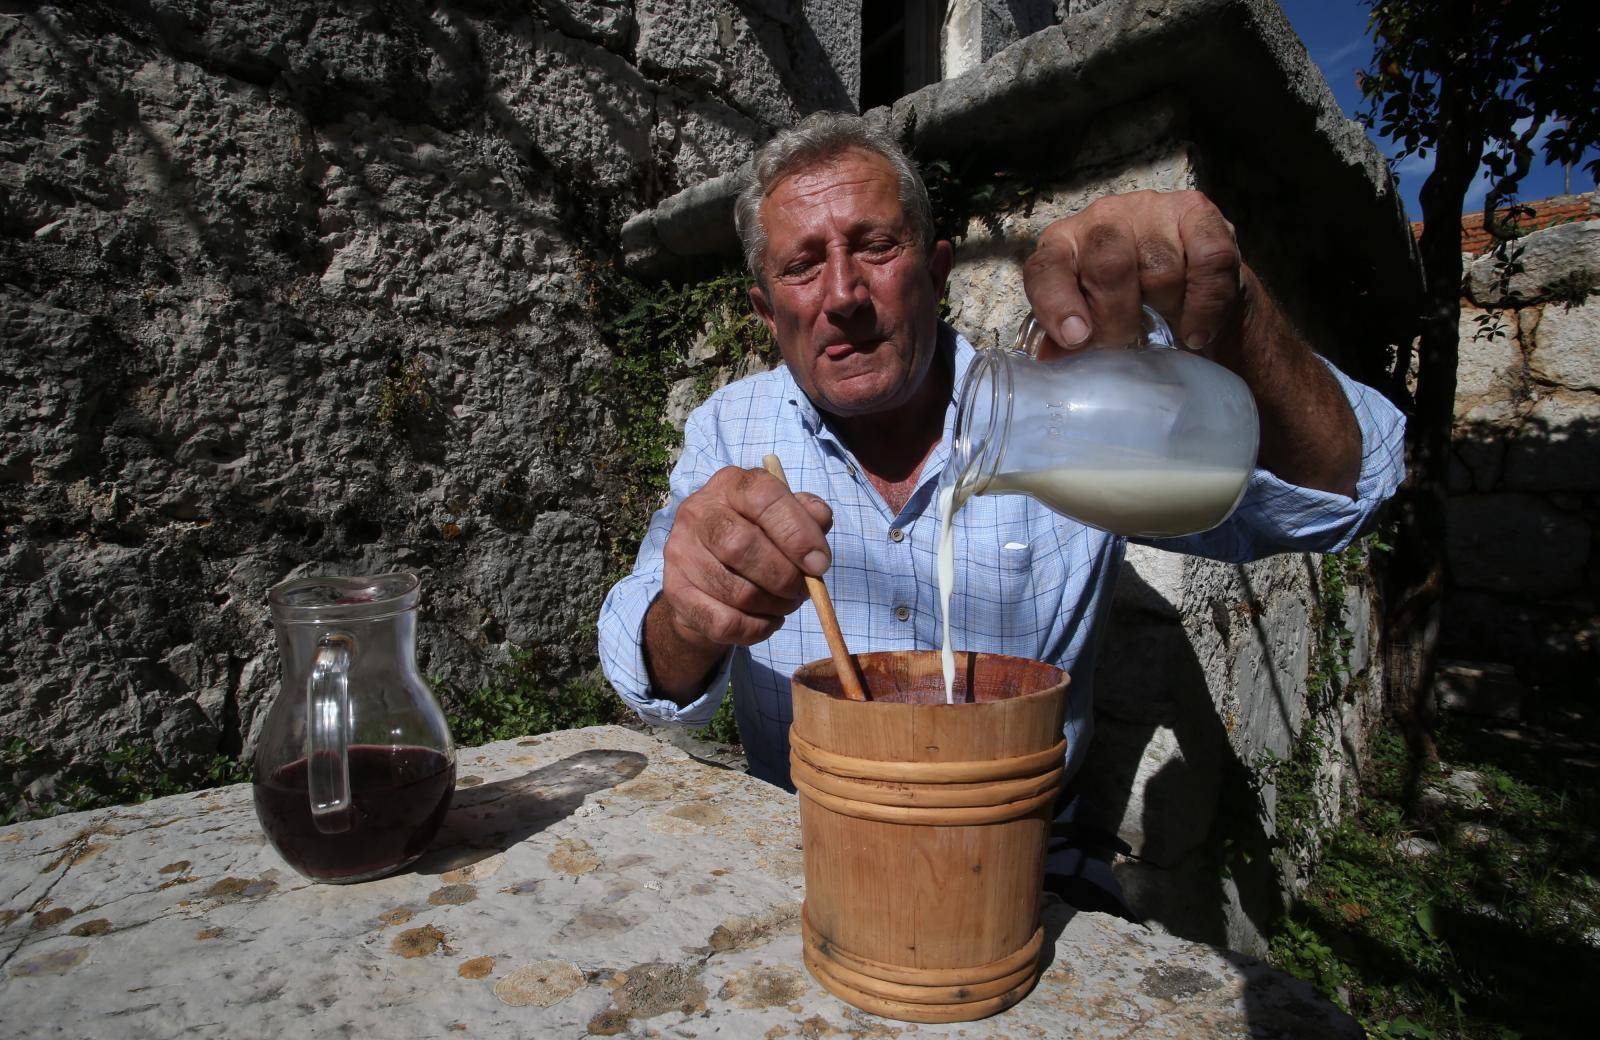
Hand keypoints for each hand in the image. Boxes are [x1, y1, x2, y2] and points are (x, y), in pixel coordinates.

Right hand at [658, 465, 833, 649]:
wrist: (708, 574)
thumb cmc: (758, 538)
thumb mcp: (786, 518)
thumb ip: (809, 515)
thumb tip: (820, 520)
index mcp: (730, 484)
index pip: (764, 498)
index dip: (797, 533)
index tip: (820, 563)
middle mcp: (697, 511)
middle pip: (741, 545)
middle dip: (784, 576)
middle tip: (802, 590)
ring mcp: (680, 551)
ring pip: (736, 591)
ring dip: (774, 606)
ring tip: (786, 603)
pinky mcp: (675, 591)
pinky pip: (723, 622)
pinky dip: (756, 628)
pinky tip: (767, 620)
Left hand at [1022, 189, 1244, 358]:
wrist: (1192, 287)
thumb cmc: (1132, 304)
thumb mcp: (1094, 319)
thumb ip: (1073, 336)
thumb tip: (1051, 358)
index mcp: (1064, 243)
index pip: (1047, 267)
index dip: (1057, 303)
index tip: (1075, 338)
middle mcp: (1104, 218)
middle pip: (1108, 265)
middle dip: (1117, 317)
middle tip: (1127, 343)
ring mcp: (1152, 209)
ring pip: (1161, 269)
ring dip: (1167, 309)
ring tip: (1169, 327)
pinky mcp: (1197, 212)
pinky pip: (1210, 260)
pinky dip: (1206, 303)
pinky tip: (1196, 329)